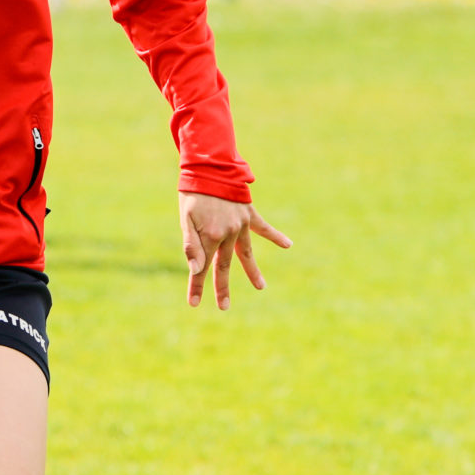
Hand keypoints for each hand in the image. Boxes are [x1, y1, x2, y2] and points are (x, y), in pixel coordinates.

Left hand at [179, 191, 291, 310]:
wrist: (210, 167)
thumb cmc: (193, 193)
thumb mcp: (185, 218)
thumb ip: (190, 244)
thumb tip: (196, 269)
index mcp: (211, 236)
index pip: (202, 267)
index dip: (197, 286)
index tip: (193, 304)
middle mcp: (229, 234)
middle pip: (224, 266)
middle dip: (222, 288)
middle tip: (224, 307)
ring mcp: (241, 225)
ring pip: (247, 253)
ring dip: (253, 271)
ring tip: (261, 287)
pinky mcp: (249, 214)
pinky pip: (264, 228)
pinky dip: (276, 236)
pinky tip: (288, 245)